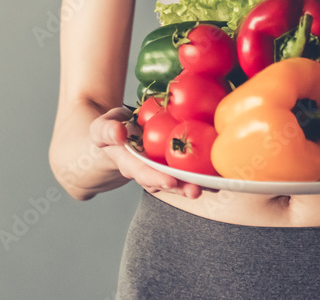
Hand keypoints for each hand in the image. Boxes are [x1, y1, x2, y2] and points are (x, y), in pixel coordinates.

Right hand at [90, 106, 217, 199]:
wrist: (118, 133)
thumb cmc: (110, 129)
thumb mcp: (101, 127)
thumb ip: (106, 130)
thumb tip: (118, 133)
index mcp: (128, 162)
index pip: (142, 172)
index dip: (156, 178)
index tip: (170, 181)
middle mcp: (146, 169)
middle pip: (164, 182)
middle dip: (180, 188)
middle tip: (196, 191)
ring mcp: (160, 167)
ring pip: (178, 179)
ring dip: (195, 184)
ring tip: (213, 187)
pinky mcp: (171, 162)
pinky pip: (186, 169)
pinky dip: (201, 172)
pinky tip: (218, 175)